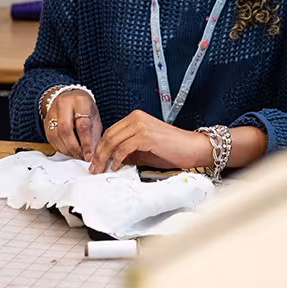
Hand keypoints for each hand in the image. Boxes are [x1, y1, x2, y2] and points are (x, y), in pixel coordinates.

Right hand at [43, 89, 102, 161]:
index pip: (82, 125)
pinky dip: (59, 148)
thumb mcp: (94, 116)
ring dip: (66, 149)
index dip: (86, 143)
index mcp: (80, 101)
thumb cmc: (84, 107)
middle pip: (65, 130)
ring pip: (55, 136)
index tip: (89, 155)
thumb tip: (92, 153)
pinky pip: (50, 138)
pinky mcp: (45, 121)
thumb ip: (94, 134)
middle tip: (81, 157)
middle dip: (74, 148)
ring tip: (76, 155)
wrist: (69, 96)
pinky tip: (68, 151)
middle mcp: (63, 105)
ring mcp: (51, 112)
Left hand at [89, 110, 211, 173]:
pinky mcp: (146, 136)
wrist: (193, 148)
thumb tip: (110, 160)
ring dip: (104, 158)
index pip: (110, 132)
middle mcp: (137, 117)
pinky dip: (117, 159)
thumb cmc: (173, 149)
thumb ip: (128, 150)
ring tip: (100, 170)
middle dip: (98, 154)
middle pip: (108, 136)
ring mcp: (141, 125)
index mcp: (136, 117)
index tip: (95, 161)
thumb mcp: (145, 148)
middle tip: (93, 168)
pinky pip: (123, 148)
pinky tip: (117, 167)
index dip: (100, 148)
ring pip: (112, 141)